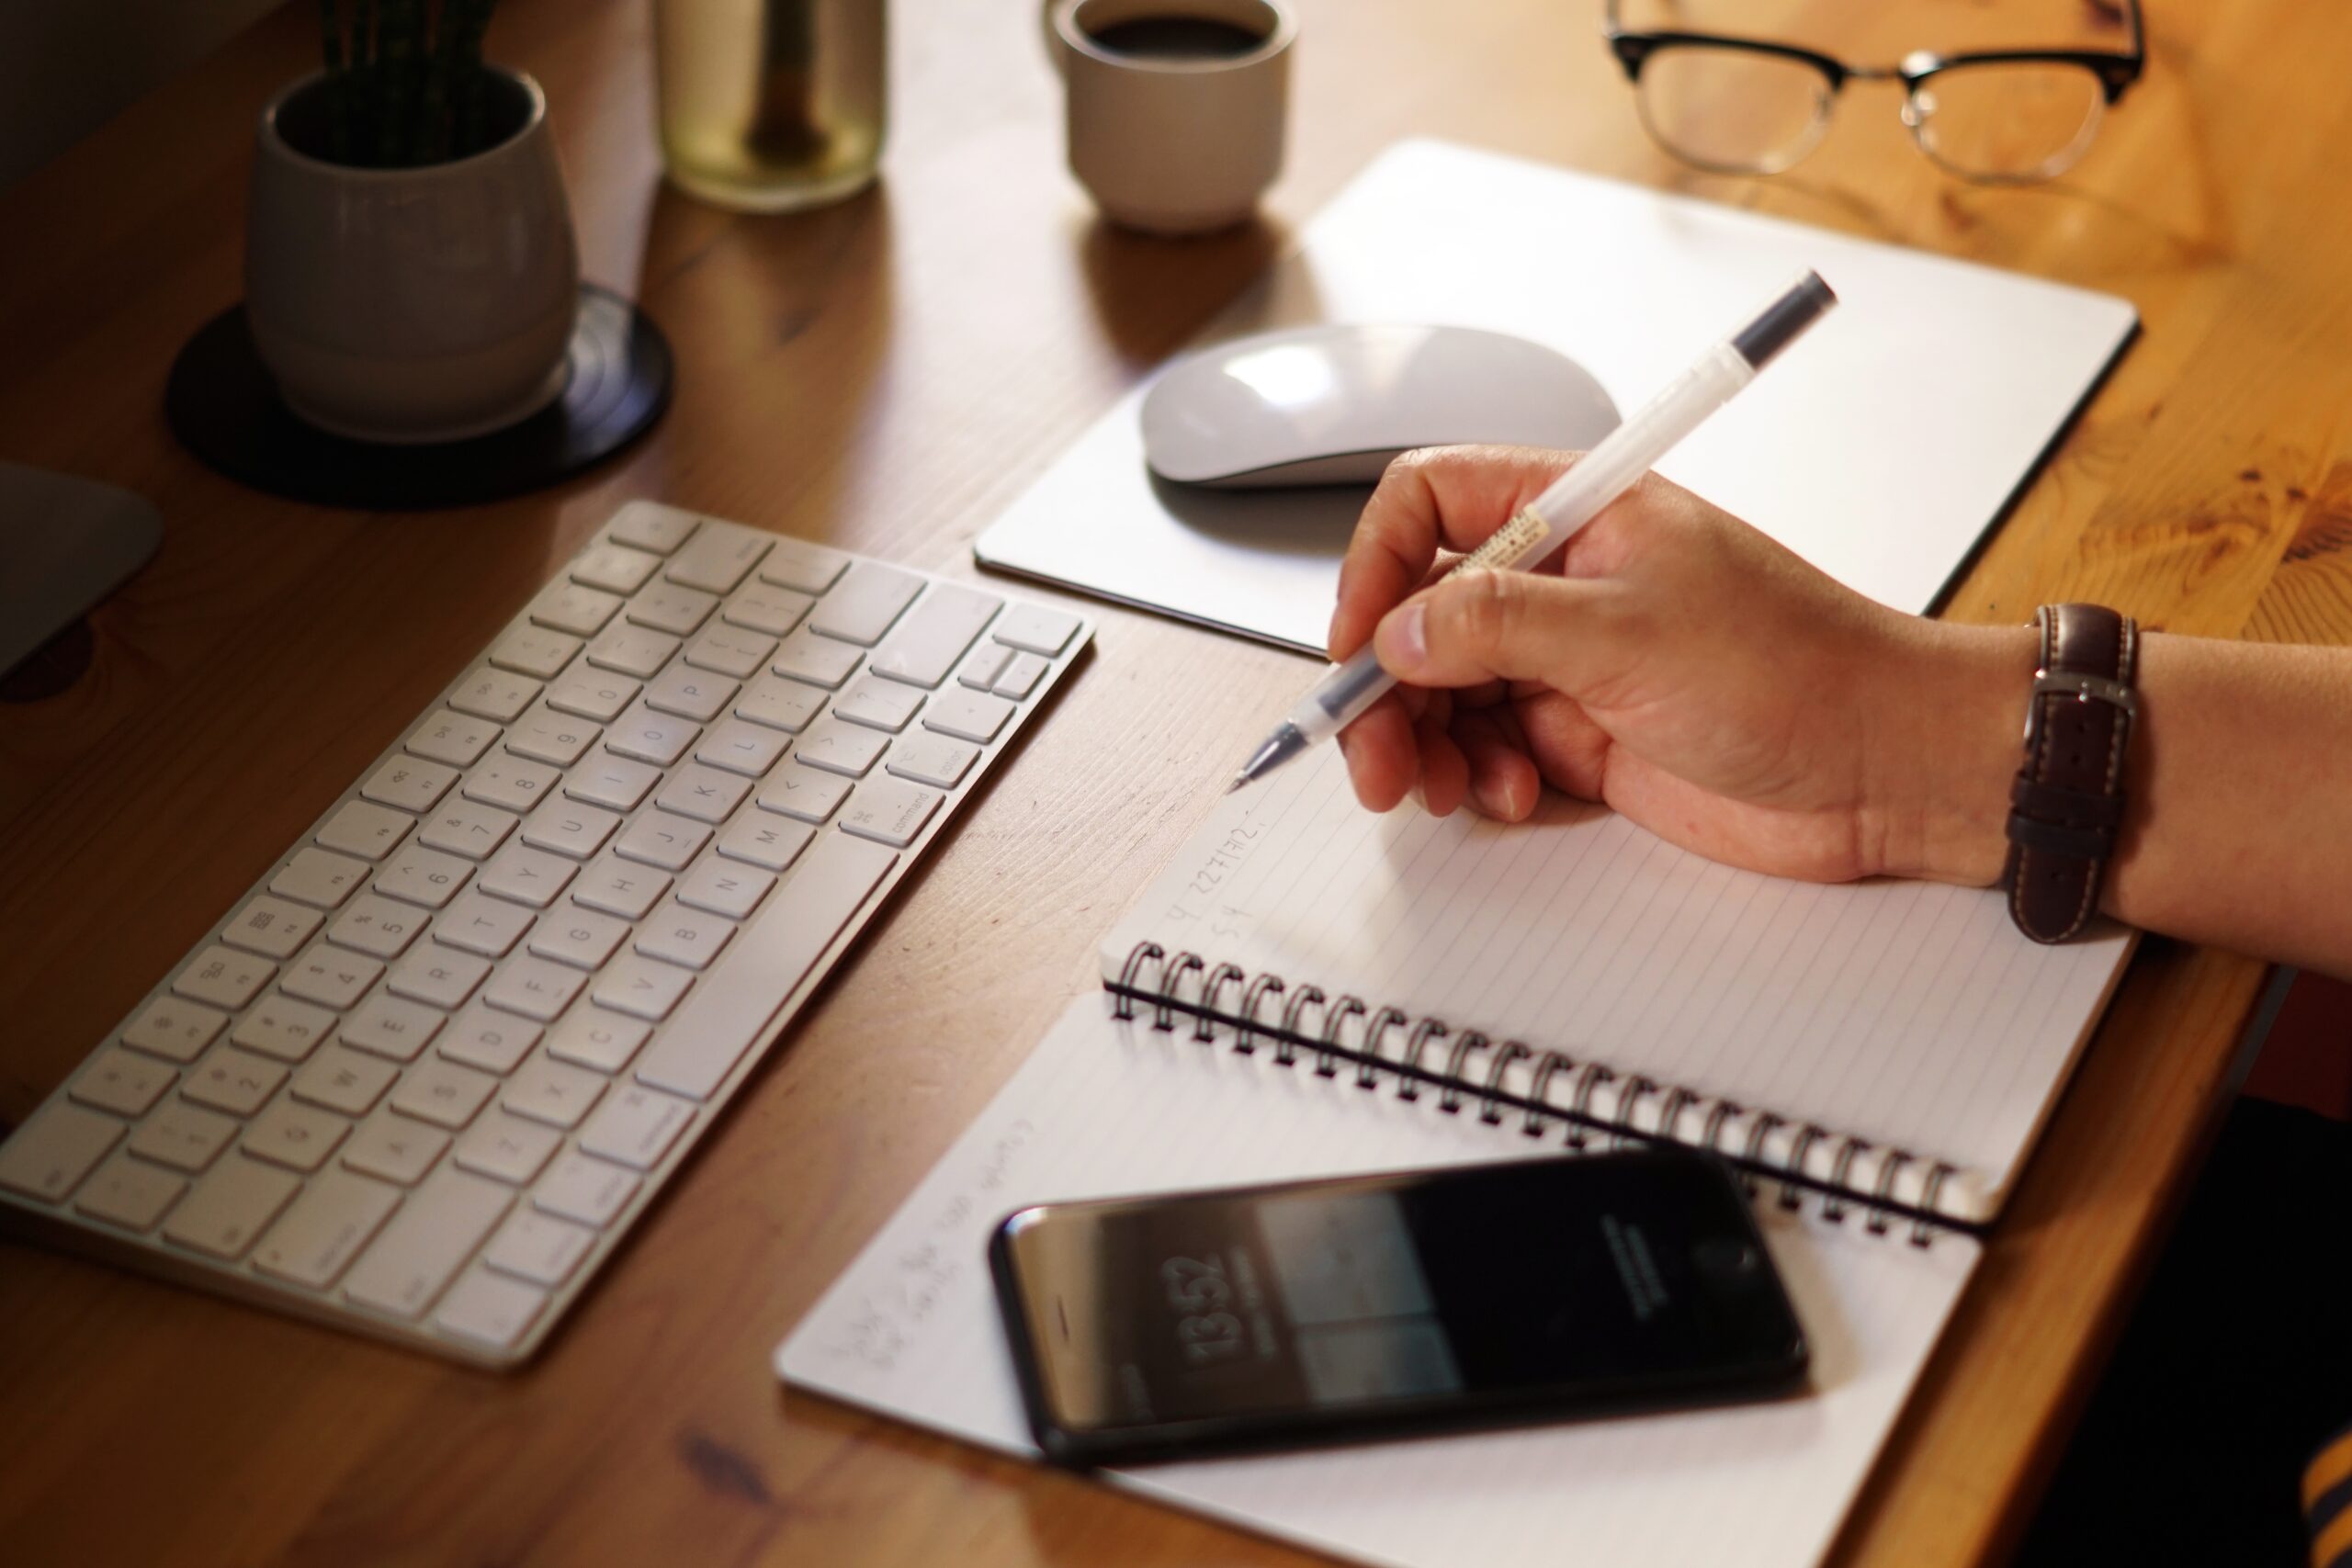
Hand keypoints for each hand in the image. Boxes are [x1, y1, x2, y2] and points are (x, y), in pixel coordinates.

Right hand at [1326, 446, 2032, 884]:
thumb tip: (1400, 630)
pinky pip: (1488, 753)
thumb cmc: (1804, 671)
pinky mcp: (1584, 736)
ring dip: (1425, 746)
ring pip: (1445, 694)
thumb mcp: (1630, 632)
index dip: (1376, 567)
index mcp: (1580, 512)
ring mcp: (1571, 662)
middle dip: (1386, 688)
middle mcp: (1564, 581)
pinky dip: (1478, 781)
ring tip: (1441, 787)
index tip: (1358, 642)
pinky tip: (1511, 796)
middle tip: (1371, 754)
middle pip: (1421, 615)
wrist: (1886, 769)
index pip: (1431, 503)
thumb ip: (1498, 624)